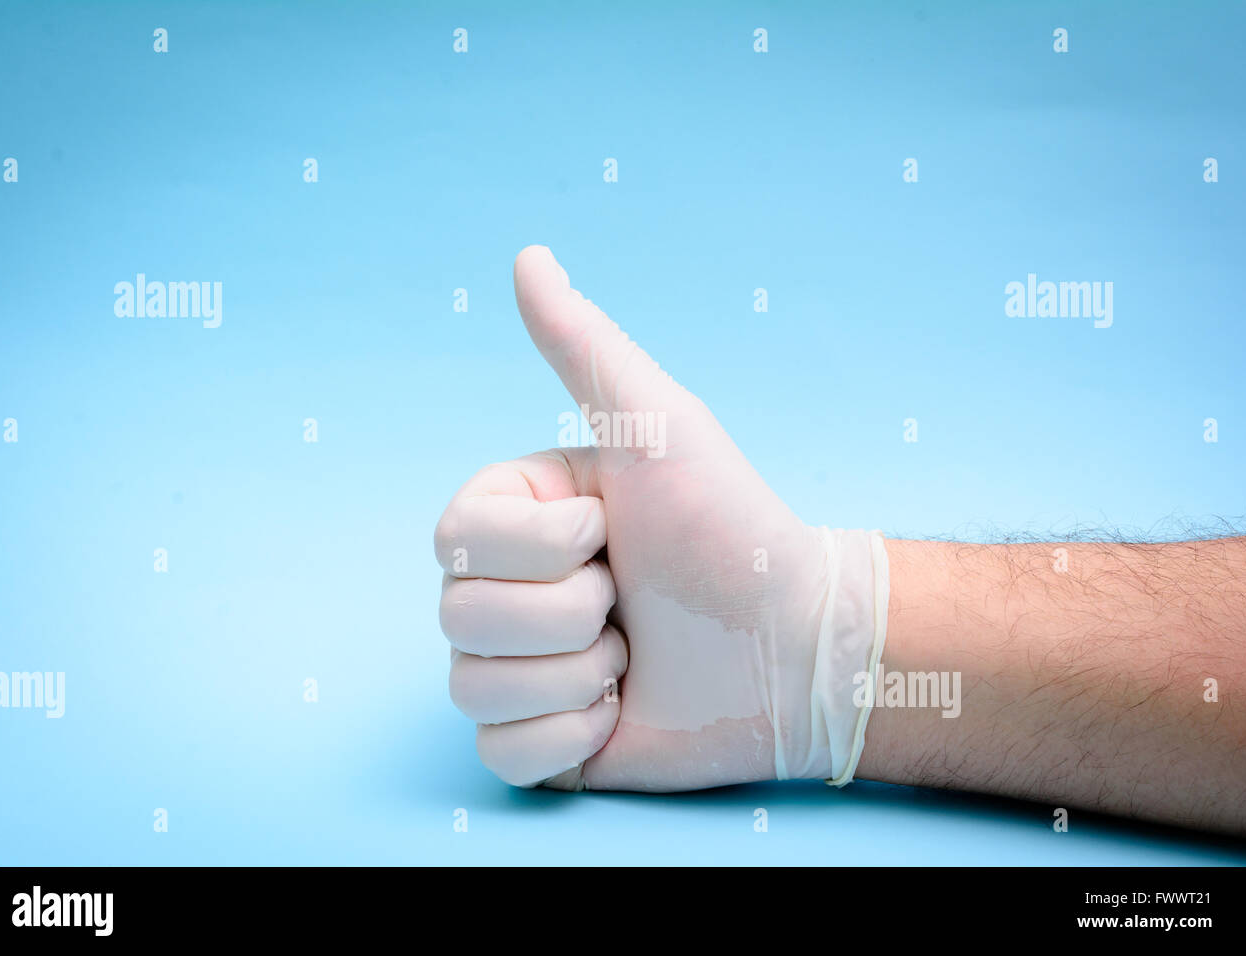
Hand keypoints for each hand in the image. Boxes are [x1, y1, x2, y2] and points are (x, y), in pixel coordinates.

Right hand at [434, 246, 839, 790]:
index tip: (611, 533)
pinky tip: (622, 708)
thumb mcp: (656, 426)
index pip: (452, 540)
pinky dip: (572, 736)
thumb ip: (584, 344)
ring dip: (576, 676)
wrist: (793, 646)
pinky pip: (502, 756)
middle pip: (459, 618)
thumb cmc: (729, 527)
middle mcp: (505, 589)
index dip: (539, 548)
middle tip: (632, 602)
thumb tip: (527, 255)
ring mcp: (519, 666)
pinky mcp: (539, 739)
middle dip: (569, 614)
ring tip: (634, 654)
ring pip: (474, 689)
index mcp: (515, 518)